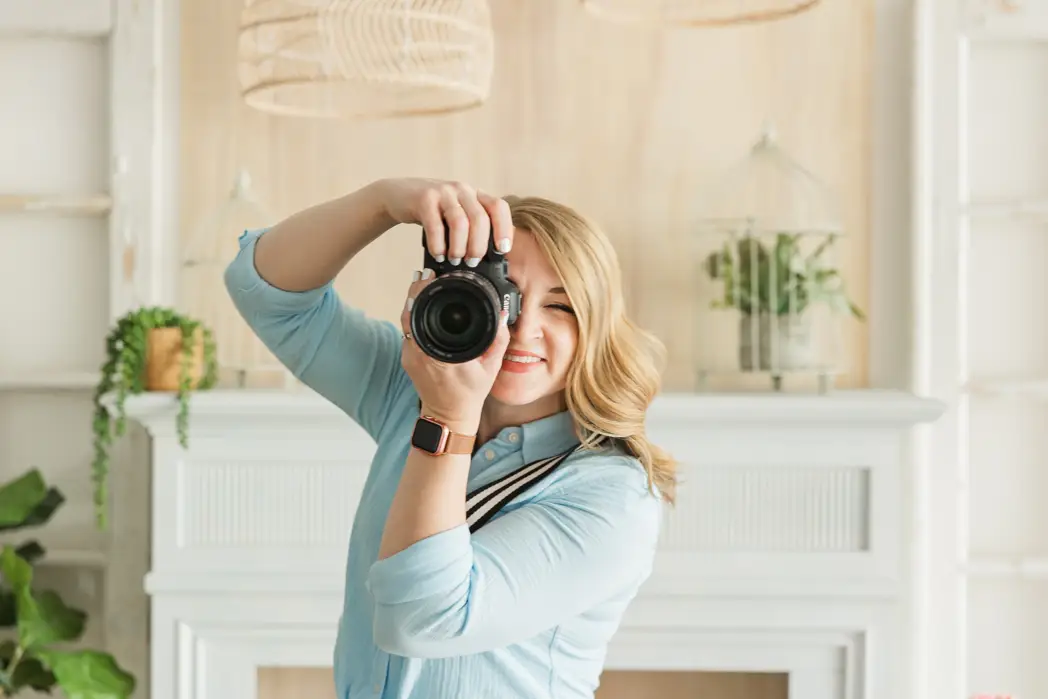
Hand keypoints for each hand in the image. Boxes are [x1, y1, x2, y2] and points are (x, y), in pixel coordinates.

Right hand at [377, 178, 513, 262]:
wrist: (398, 195)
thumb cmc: (432, 211)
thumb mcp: (455, 213)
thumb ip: (470, 227)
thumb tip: (485, 258)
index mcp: (475, 194)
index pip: (498, 207)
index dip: (504, 228)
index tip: (502, 250)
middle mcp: (462, 190)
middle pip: (480, 218)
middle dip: (479, 245)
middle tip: (472, 262)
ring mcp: (443, 192)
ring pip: (460, 222)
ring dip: (460, 247)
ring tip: (455, 260)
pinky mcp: (424, 199)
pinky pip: (435, 225)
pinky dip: (438, 244)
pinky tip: (438, 255)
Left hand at [400, 270, 509, 432]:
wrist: (449, 415)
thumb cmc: (470, 393)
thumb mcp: (491, 367)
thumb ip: (499, 340)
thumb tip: (503, 315)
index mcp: (439, 354)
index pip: (422, 314)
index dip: (423, 292)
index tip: (430, 276)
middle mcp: (419, 354)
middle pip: (408, 312)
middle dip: (416, 291)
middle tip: (427, 274)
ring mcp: (410, 357)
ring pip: (405, 321)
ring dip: (414, 303)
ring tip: (425, 285)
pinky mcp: (407, 359)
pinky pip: (408, 332)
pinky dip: (414, 317)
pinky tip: (424, 307)